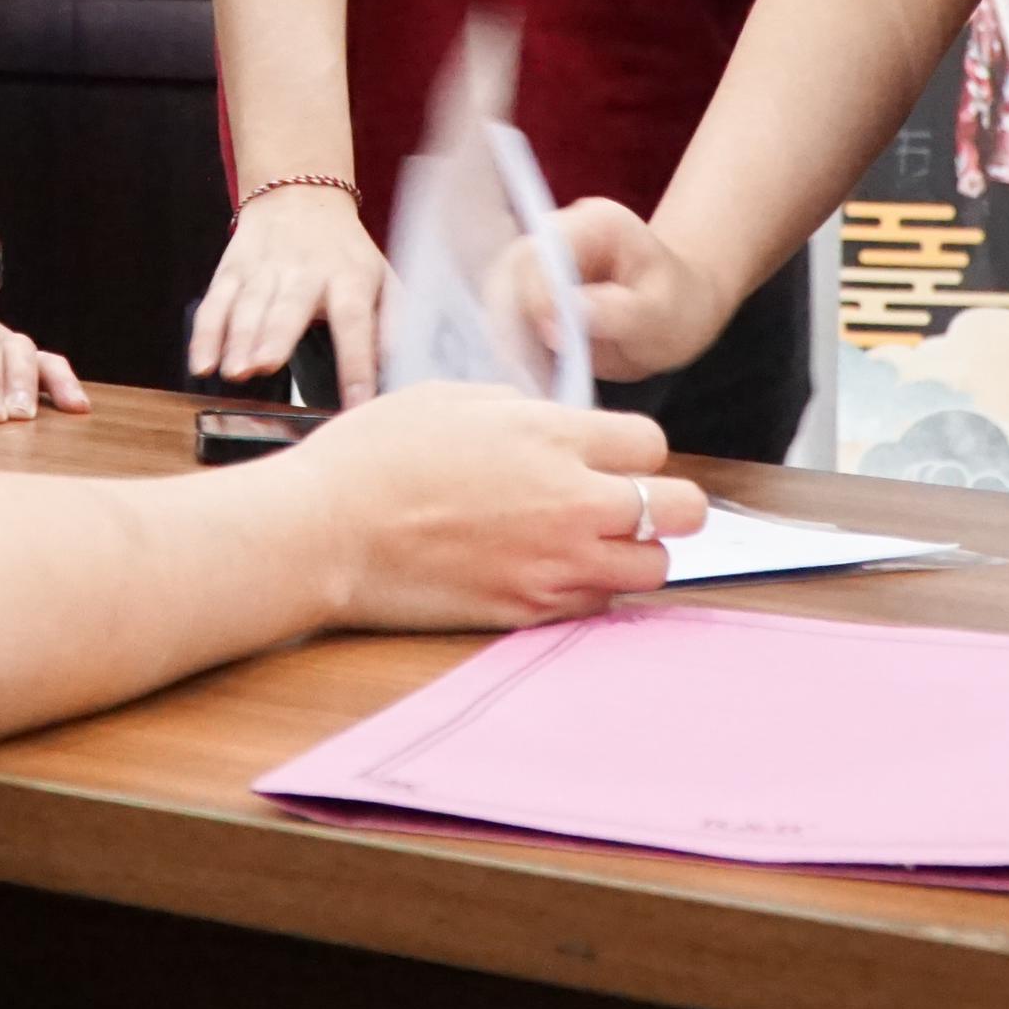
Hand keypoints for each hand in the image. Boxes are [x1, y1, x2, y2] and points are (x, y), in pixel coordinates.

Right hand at [186, 182, 390, 401]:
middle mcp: (306, 272)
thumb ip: (394, 323)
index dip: (356, 361)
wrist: (300, 194)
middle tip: (265, 368)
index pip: (355, 321)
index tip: (358, 401)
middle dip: (275, 337)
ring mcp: (265, 268)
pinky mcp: (233, 268)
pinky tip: (201, 363)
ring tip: (234, 372)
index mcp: (350, 278)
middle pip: (289, 307)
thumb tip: (405, 368)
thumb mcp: (383, 278)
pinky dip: (205, 334)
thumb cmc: (347, 252)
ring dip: (238, 339)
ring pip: (248, 305)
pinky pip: (215, 302)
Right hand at [289, 383, 703, 628]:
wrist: (326, 531)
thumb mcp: (450, 398)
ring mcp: (555, 563)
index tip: (612, 457)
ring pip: (652, 568)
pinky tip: (551, 573)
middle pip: (682, 510)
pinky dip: (589, 592)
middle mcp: (571, 501)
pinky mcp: (529, 610)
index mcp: (551, 435)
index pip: (651, 445)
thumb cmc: (373, 455)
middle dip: (669, 505)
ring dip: (634, 554)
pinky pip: (597, 606)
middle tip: (634, 505)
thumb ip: (520, 411)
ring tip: (593, 544)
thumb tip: (552, 424)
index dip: (633, 450)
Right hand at [497, 197, 728, 385]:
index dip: (537, 292)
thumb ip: (613, 312)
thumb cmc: (678, 310)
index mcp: (597, 224)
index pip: (546, 250)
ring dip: (507, 327)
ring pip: (503, 286)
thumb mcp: (659, 315)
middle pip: (515, 264)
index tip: (548, 336)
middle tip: (522, 360)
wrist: (677, 313)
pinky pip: (509, 308)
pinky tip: (524, 365)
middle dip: (513, 312)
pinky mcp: (534, 284)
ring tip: (521, 367)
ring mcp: (545, 257)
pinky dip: (512, 336)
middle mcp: (562, 231)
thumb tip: (554, 319)